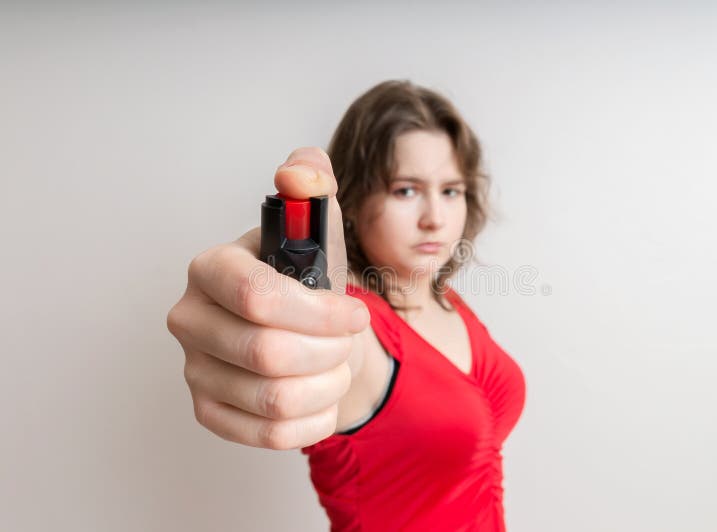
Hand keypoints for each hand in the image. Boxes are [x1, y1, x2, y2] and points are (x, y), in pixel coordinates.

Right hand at [166, 147, 368, 449]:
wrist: (309, 334)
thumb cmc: (310, 282)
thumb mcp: (319, 228)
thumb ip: (313, 182)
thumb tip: (300, 170)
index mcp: (212, 269)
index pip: (257, 296)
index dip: (320, 311)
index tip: (356, 313)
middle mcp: (191, 319)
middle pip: (268, 353)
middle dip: (329, 350)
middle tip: (348, 340)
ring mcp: (195, 370)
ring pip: (274, 399)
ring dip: (327, 384)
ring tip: (337, 364)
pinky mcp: (209, 412)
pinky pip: (269, 434)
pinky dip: (314, 419)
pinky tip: (323, 396)